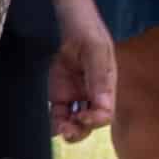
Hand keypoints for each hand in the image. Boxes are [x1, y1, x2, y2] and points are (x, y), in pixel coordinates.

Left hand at [51, 4, 118, 138]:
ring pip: (74, 123)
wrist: (73, 28)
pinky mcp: (61, 97)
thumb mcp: (96, 51)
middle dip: (80, 130)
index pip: (105, 113)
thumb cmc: (90, 36)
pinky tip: (51, 127)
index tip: (83, 117)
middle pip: (90, 124)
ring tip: (60, 129)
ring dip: (67, 130)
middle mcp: (93, 98)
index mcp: (107, 90)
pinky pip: (58, 115)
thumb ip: (98, 77)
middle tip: (68, 130)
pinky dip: (55, 124)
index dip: (95, 120)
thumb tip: (103, 105)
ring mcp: (77, 98)